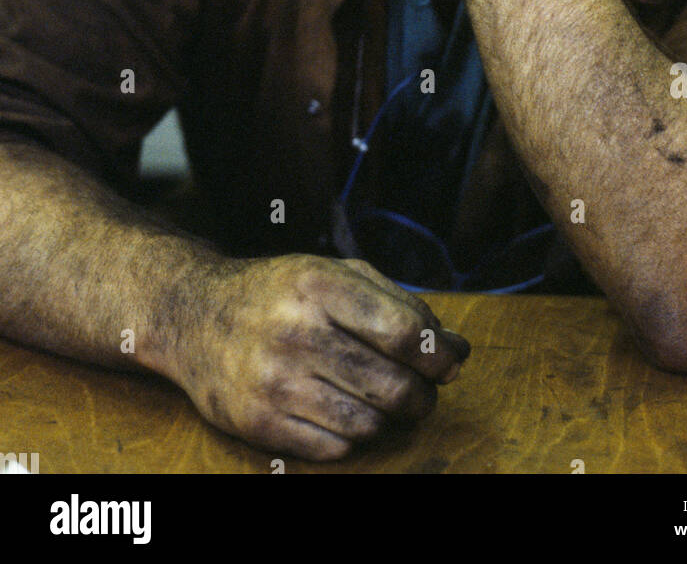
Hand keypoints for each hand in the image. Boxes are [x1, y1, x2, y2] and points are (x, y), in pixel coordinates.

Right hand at [169, 253, 470, 460]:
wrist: (194, 316)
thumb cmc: (281, 293)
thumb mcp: (336, 273)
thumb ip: (399, 304)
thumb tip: (456, 350)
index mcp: (318, 284)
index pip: (403, 332)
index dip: (438, 355)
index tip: (449, 364)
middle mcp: (294, 331)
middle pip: (392, 386)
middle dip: (422, 395)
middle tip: (421, 391)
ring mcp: (272, 381)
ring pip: (367, 425)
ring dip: (388, 419)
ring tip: (382, 401)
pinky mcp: (257, 422)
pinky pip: (333, 449)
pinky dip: (351, 437)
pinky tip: (342, 411)